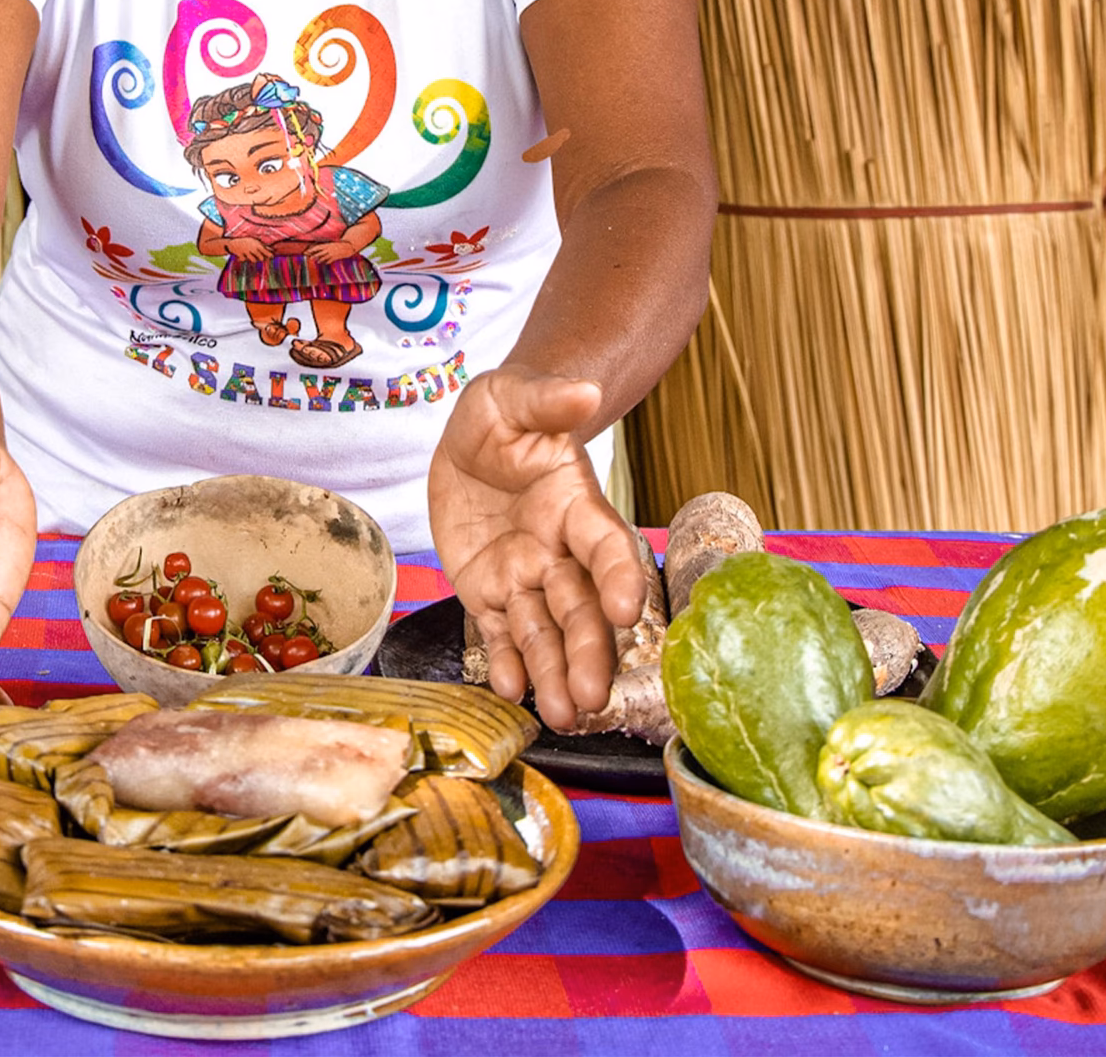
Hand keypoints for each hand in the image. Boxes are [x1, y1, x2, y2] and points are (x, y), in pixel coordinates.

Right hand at [225, 237, 269, 260]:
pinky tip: (243, 257)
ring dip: (254, 259)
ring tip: (252, 257)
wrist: (234, 242)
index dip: (269, 254)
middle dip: (261, 258)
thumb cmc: (246, 242)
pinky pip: (244, 260)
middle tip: (260, 257)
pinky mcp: (240, 255)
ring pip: (254, 260)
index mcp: (256, 244)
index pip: (264, 250)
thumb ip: (263, 246)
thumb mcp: (255, 241)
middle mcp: (251, 248)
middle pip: (260, 257)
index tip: (272, 257)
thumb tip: (272, 250)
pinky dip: (244, 259)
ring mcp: (246, 252)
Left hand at [306, 239, 357, 263]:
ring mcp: (331, 254)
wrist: (347, 246)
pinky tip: (326, 262)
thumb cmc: (338, 244)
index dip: (311, 250)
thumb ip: (325, 247)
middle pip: (319, 253)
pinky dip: (327, 262)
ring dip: (320, 260)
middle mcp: (328, 249)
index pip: (317, 247)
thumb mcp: (331, 244)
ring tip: (318, 261)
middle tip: (310, 258)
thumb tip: (319, 249)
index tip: (307, 252)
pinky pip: (329, 261)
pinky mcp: (335, 257)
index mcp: (326, 245)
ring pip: (323, 258)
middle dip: (314, 256)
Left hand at [427, 365, 648, 729]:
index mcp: (576, 504)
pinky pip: (499, 630)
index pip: (606, 544)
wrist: (476, 437)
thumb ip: (548, 401)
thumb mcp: (517, 397)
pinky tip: (512, 690)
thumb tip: (585, 391)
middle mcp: (558, 549)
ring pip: (544, 630)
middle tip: (593, 695)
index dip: (618, 574)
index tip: (629, 608)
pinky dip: (507, 661)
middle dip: (588, 650)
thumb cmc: (508, 413)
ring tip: (564, 715)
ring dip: (554, 672)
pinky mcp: (488, 590)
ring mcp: (524, 574)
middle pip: (580, 605)